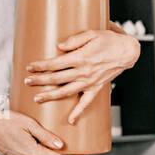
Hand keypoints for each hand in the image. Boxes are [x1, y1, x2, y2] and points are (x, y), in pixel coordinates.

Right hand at [0, 109, 82, 154]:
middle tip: (68, 141)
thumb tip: (61, 146)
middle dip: (58, 152)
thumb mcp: (29, 124)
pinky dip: (36, 150)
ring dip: (46, 150)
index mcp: (32, 154)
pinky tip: (35, 140)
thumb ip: (46, 136)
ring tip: (49, 138)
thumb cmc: (4, 121)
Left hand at [22, 27, 140, 124]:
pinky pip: (86, 103)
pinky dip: (78, 112)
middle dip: (40, 80)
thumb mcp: (92, 33)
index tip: (29, 67)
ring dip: (51, 95)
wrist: (127, 52)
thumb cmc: (109, 40)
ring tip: (37, 98)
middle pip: (57, 78)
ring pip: (66, 91)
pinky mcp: (97, 88)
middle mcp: (83, 72)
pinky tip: (70, 120)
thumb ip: (75, 40)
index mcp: (80, 58)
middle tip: (26, 82)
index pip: (55, 64)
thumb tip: (59, 46)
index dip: (41, 66)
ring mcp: (90, 82)